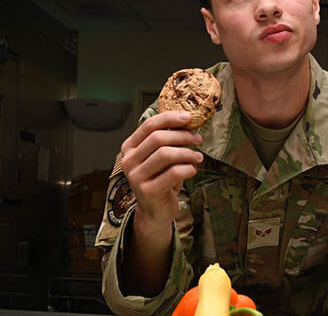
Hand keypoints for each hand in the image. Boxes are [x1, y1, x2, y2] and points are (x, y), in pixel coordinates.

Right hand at [120, 111, 202, 234]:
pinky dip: (188, 168)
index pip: (148, 125)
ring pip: (166, 155)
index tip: (188, 117)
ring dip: (187, 153)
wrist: (155, 210)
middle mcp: (129, 161)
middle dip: (182, 136)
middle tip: (197, 139)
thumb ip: (167, 140)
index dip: (169, 118)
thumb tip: (186, 120)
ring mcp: (136, 177)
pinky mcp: (148, 191)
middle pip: (158, 139)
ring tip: (198, 157)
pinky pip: (174, 173)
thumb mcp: (160, 157)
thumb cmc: (160, 179)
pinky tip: (192, 170)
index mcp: (129, 147)